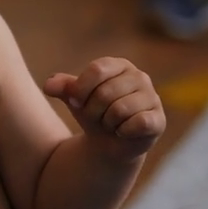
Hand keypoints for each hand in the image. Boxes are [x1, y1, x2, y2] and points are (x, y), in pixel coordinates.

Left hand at [44, 57, 165, 158]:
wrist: (109, 143)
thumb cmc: (92, 113)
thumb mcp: (75, 98)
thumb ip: (62, 87)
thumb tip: (49, 85)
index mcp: (119, 65)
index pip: (96, 70)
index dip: (81, 90)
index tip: (76, 102)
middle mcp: (139, 77)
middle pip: (105, 93)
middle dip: (93, 111)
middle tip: (96, 117)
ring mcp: (152, 97)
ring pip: (119, 110)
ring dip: (107, 123)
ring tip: (110, 124)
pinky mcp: (158, 119)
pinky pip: (137, 123)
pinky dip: (123, 131)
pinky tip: (123, 132)